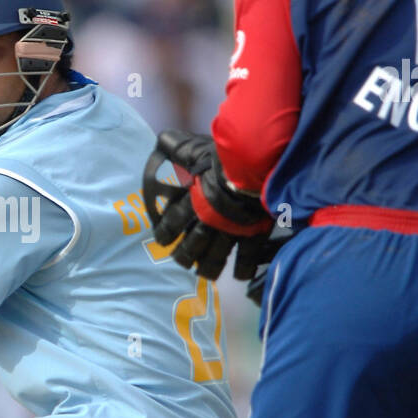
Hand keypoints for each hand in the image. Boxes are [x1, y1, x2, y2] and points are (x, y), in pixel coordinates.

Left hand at [143, 130, 270, 280]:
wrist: (257, 163)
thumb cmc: (224, 155)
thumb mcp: (196, 146)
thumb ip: (177, 147)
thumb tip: (160, 140)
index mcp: (194, 200)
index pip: (174, 220)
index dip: (166, 232)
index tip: (161, 239)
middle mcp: (209, 219)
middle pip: (193, 244)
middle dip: (185, 255)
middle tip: (180, 261)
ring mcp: (232, 228)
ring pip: (216, 255)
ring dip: (208, 266)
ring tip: (203, 273)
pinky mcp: (254, 232)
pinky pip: (247, 256)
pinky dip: (243, 268)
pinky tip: (238, 277)